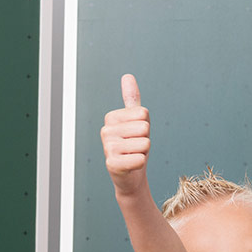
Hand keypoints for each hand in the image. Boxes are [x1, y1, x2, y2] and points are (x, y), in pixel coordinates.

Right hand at [101, 74, 150, 194]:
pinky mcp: (112, 164)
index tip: (136, 135)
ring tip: (133, 156)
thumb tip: (128, 76)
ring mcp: (107, 147)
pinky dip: (141, 164)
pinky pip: (141, 159)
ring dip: (143, 153)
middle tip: (136, 148)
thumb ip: (131, 100)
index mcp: (111, 118)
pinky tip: (131, 166)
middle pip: (144, 128)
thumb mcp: (136, 121)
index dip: (146, 127)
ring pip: (145, 143)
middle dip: (146, 140)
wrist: (131, 175)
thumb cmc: (134, 146)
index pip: (143, 114)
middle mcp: (106, 131)